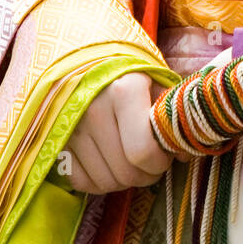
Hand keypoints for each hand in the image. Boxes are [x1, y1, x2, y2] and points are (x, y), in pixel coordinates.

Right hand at [62, 73, 174, 194]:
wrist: (89, 60)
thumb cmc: (131, 74)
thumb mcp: (157, 82)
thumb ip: (172, 117)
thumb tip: (185, 153)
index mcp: (124, 89)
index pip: (143, 151)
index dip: (160, 161)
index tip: (167, 154)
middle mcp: (93, 108)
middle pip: (126, 172)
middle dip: (147, 174)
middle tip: (154, 161)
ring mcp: (71, 127)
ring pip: (106, 181)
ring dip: (126, 181)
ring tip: (134, 161)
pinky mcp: (57, 140)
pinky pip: (82, 182)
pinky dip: (101, 182)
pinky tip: (112, 165)